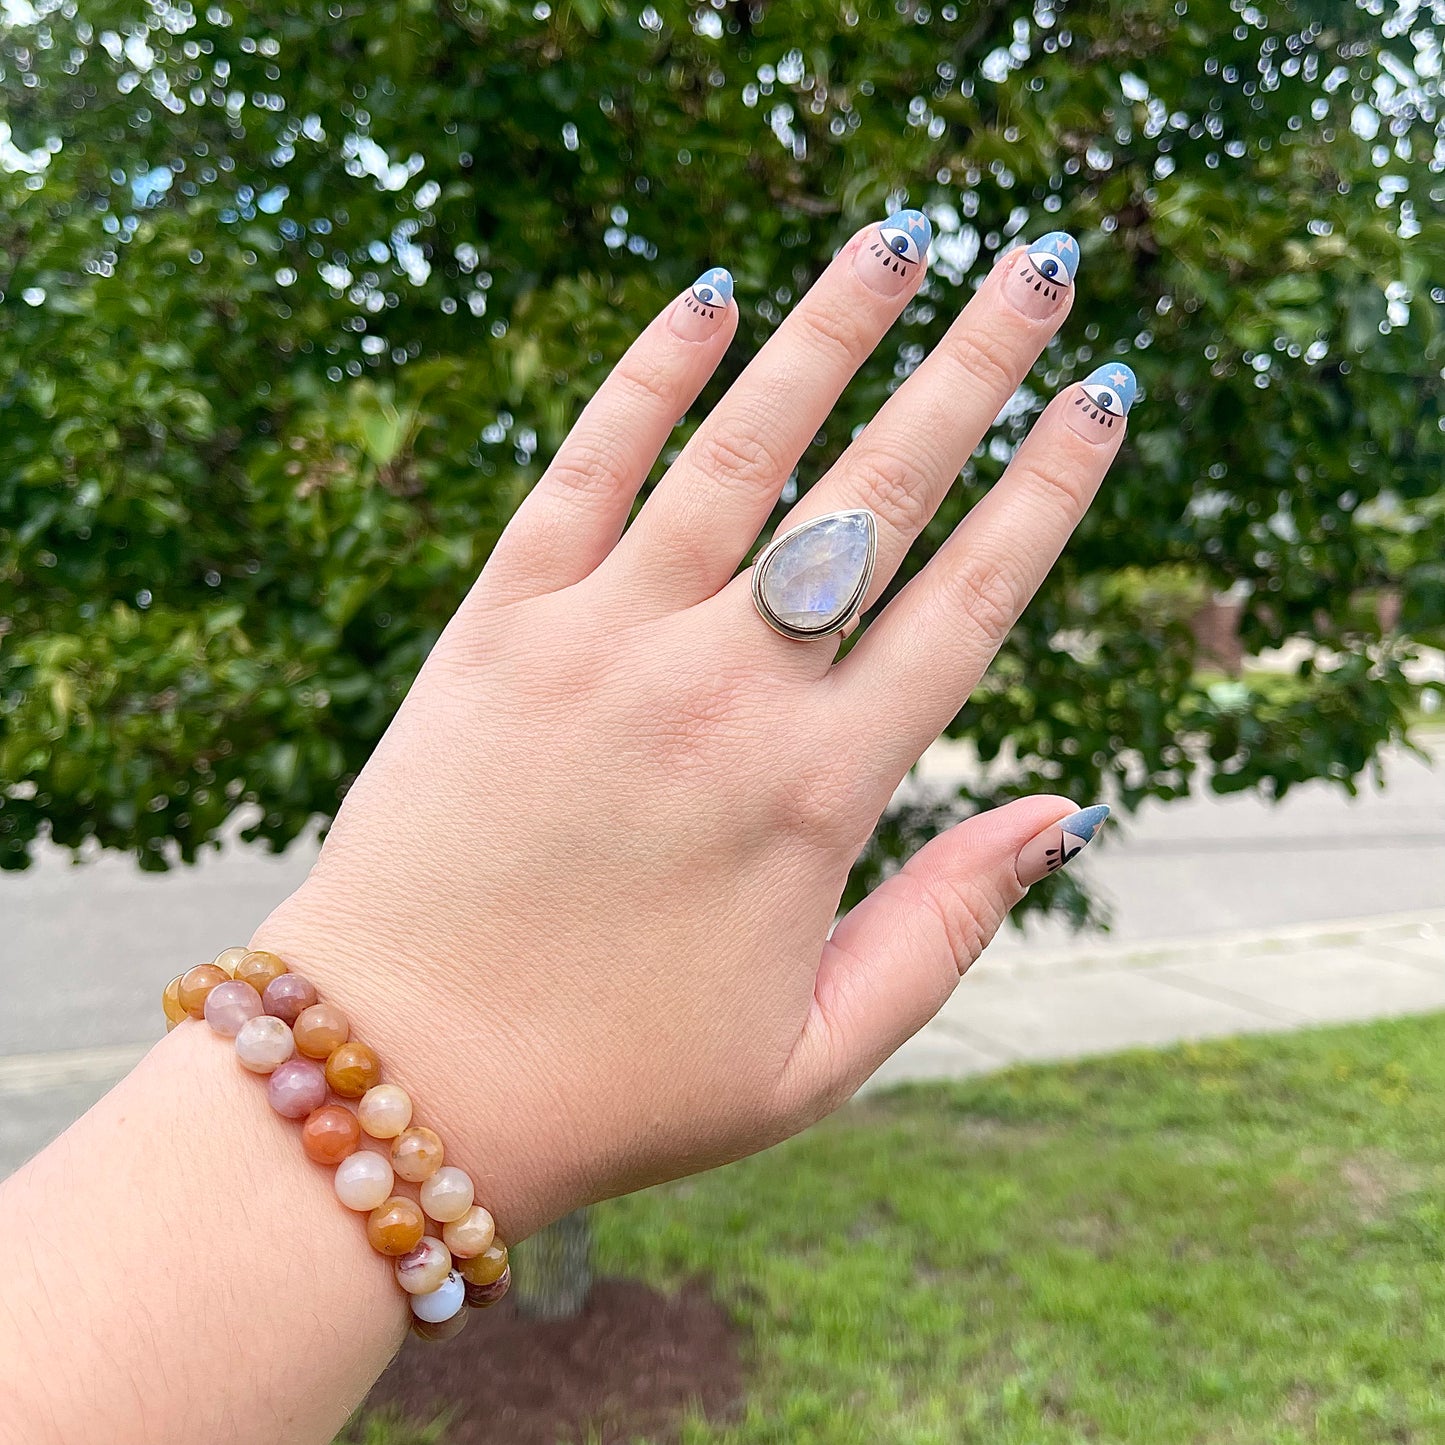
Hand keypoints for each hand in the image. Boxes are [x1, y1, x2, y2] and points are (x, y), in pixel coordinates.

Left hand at [254, 218, 1131, 1238]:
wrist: (400, 1074)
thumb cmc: (619, 1081)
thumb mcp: (819, 1052)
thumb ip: (949, 926)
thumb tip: (1062, 809)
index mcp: (814, 796)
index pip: (966, 604)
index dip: (1047, 490)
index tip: (1096, 398)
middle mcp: (719, 696)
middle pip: (874, 497)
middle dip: (969, 371)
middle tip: (1034, 272)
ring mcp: (601, 646)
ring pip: (739, 453)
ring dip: (827, 336)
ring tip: (898, 244)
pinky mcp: (496, 629)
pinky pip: (583, 470)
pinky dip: (649, 377)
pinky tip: (709, 298)